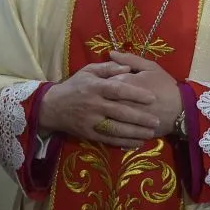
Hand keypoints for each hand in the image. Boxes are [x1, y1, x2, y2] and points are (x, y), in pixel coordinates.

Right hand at [38, 62, 161, 148]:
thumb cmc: (74, 86)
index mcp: (95, 87)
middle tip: (157, 120)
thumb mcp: (88, 71)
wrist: (51, 107)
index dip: (136, 93)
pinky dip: (123, 142)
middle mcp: (94, 105)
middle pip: (120, 112)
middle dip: (140, 117)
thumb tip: (128, 67)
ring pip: (116, 128)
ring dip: (135, 132)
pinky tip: (137, 143)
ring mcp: (91, 121)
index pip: (118, 90)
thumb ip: (109, 68)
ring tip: (151, 133)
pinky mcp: (89, 134)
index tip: (152, 97)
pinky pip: (108, 139)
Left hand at [107, 51, 181, 135]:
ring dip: (104, 111)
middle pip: (102, 98)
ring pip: (105, 113)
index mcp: (125, 81)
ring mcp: (124, 116)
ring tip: (109, 109)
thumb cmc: (165, 86)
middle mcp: (121, 99)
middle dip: (101, 96)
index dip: (103, 80)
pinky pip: (113, 127)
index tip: (106, 81)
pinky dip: (111, 124)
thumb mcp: (151, 68)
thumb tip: (111, 53)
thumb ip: (130, 59)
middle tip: (104, 96)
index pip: (104, 80)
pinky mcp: (128, 129)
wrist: (181, 110)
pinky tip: (113, 121)